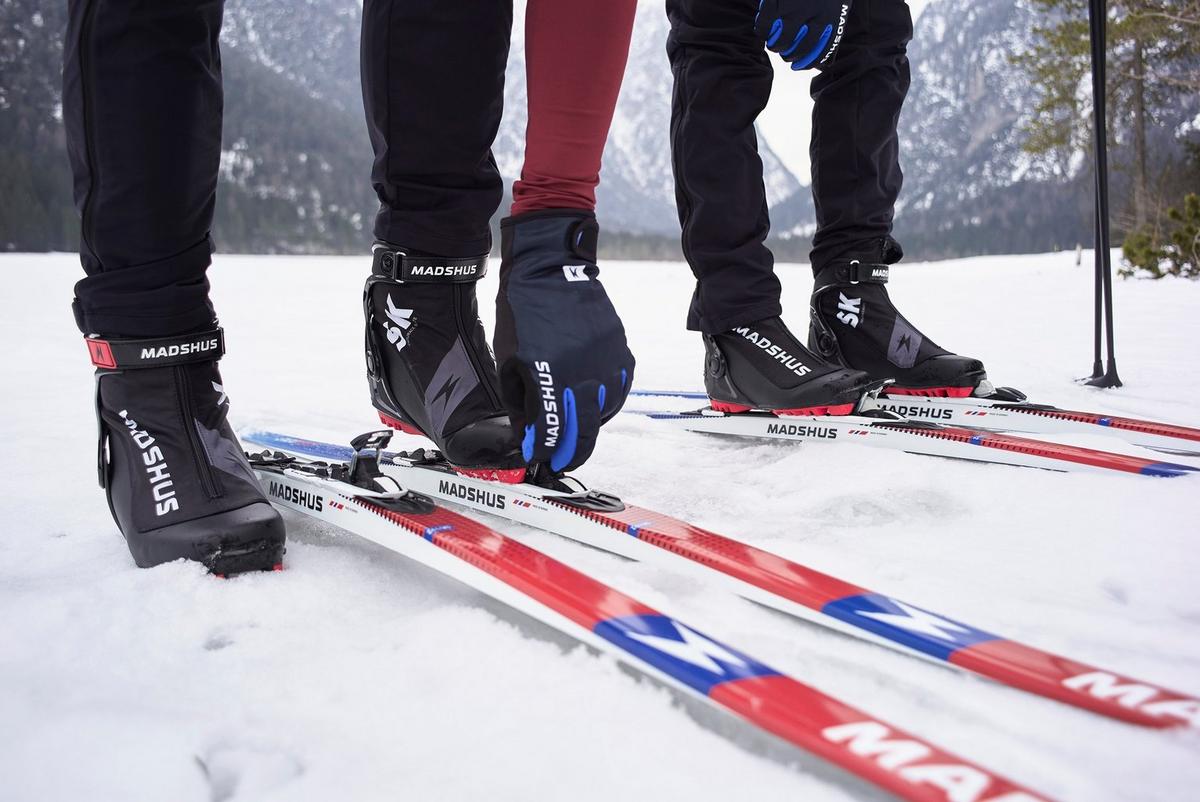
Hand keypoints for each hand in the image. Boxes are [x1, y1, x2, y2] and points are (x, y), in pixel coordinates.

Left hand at [494, 211, 634, 472]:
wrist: (550, 270)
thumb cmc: (523, 314)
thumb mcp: (510, 362)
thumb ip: (520, 403)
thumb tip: (529, 436)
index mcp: (549, 378)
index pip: (550, 432)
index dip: (544, 452)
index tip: (539, 461)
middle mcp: (582, 375)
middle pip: (584, 433)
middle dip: (571, 455)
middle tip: (562, 465)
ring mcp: (606, 364)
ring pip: (604, 414)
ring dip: (589, 429)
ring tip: (576, 433)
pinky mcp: (621, 352)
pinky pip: (617, 390)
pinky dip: (605, 403)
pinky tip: (592, 405)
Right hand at [754, 0, 851, 69]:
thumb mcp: (838, 5)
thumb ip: (832, 27)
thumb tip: (824, 59)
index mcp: (830, 19)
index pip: (816, 52)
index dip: (805, 63)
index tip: (798, 66)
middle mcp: (812, 17)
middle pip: (795, 50)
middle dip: (789, 56)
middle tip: (786, 54)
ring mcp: (792, 9)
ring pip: (778, 42)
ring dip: (775, 47)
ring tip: (775, 44)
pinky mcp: (776, 2)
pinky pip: (763, 26)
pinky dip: (762, 32)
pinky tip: (764, 31)